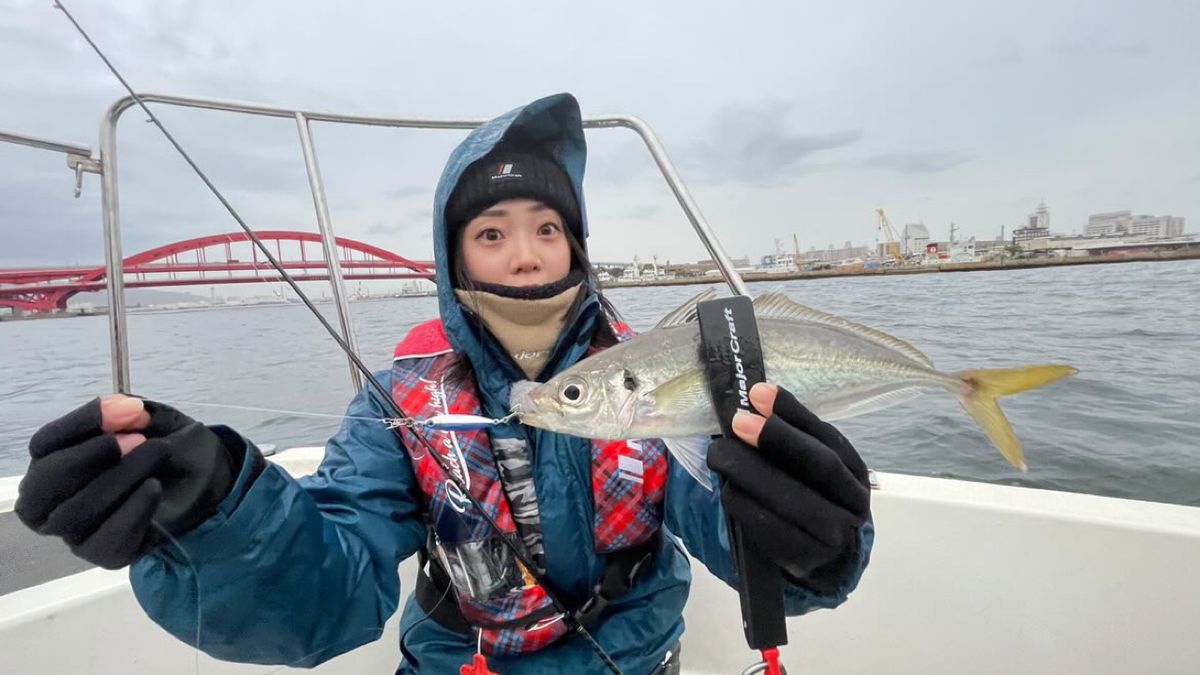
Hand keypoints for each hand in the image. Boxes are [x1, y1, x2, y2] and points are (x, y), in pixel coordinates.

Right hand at [15, 396, 238, 568]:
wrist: (203, 476)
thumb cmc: (163, 442)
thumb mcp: (149, 417)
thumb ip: (130, 411)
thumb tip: (126, 409)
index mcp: (54, 458)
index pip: (44, 444)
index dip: (82, 423)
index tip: (129, 409)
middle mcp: (54, 498)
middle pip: (42, 486)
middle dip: (87, 458)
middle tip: (137, 439)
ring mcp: (76, 529)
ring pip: (73, 515)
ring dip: (120, 479)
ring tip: (159, 454)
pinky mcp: (104, 552)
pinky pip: (105, 542)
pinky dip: (131, 512)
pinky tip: (154, 488)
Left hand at [707, 383, 870, 592]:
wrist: (825, 559)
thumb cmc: (812, 499)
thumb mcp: (812, 467)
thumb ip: (792, 437)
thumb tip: (755, 398)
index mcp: (856, 471)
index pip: (828, 437)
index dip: (793, 414)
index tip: (758, 393)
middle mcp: (853, 503)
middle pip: (819, 466)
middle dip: (776, 439)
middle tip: (737, 422)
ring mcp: (835, 536)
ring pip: (794, 499)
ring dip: (750, 472)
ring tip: (719, 454)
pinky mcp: (807, 559)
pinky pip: (771, 529)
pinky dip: (744, 504)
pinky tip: (727, 488)